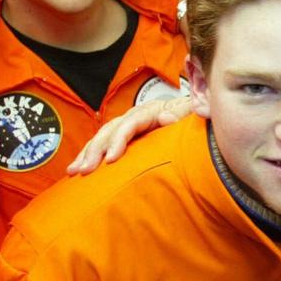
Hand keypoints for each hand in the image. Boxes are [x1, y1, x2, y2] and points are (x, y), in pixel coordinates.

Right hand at [66, 96, 193, 174]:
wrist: (205, 119)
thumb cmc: (202, 120)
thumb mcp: (196, 114)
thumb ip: (184, 114)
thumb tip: (165, 118)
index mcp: (155, 109)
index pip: (132, 122)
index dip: (119, 139)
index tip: (110, 158)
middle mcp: (140, 116)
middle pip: (112, 129)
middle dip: (96, 149)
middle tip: (85, 169)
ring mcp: (133, 126)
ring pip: (104, 136)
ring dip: (88, 153)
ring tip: (74, 171)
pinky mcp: (130, 139)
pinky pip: (107, 145)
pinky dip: (92, 155)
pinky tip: (79, 169)